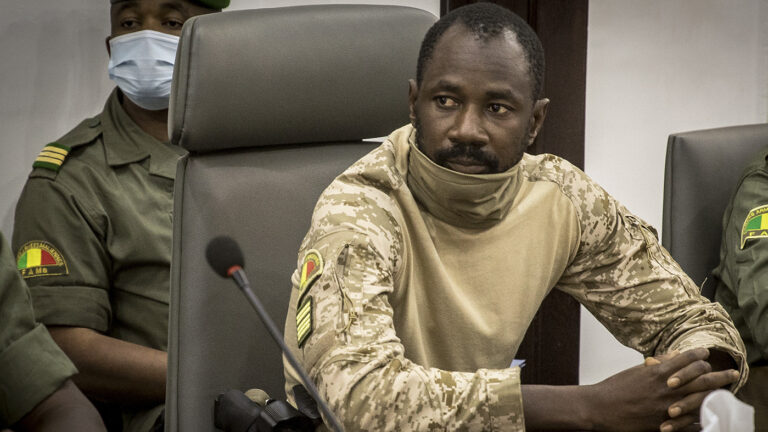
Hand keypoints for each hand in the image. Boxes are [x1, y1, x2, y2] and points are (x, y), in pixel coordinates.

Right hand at [586, 348, 737, 431]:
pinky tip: (710, 414)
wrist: (601, 408)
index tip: (706, 353)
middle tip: (733, 373)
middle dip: (721, 375)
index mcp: (658, 372)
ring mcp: (667, 406)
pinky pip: (691, 421)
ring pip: (701, 400)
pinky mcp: (664, 423)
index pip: (687, 359)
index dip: (699, 355)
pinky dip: (702, 417)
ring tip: (726, 394)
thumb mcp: (636, 371)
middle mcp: (666, 388)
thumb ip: (657, 364)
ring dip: (717, 396)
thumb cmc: (616, 388)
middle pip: (702, 379)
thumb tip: (673, 355)